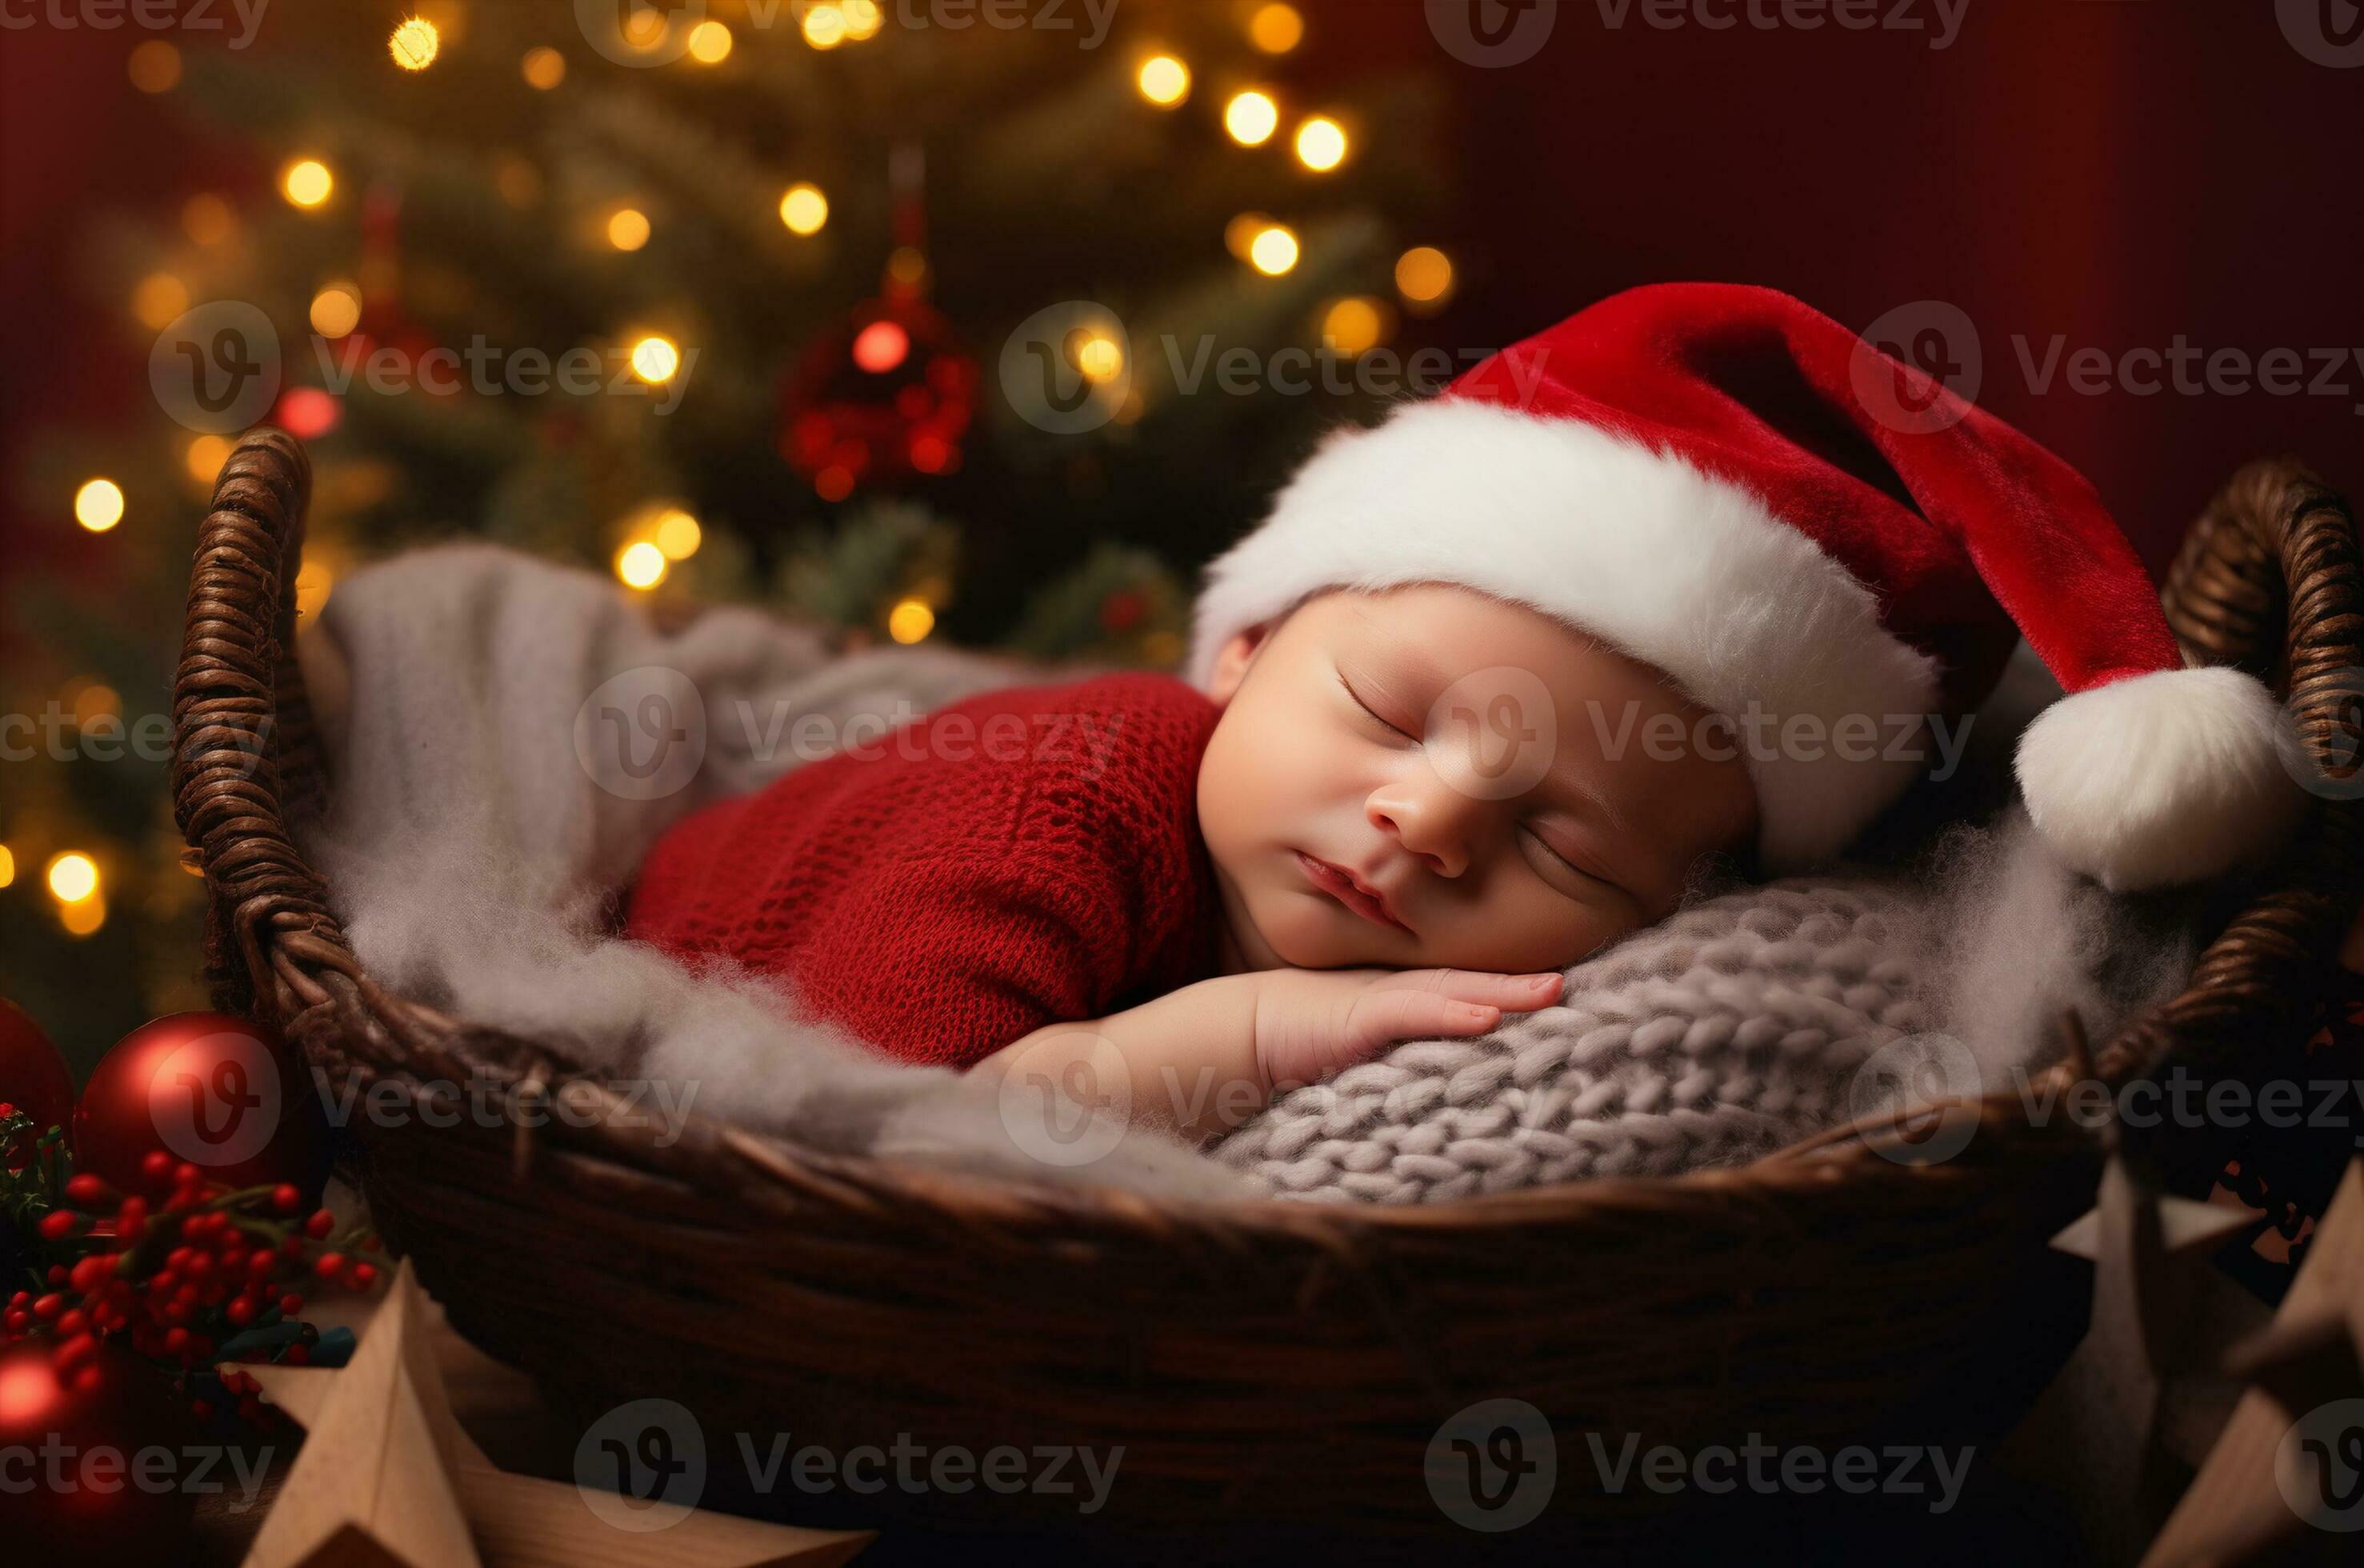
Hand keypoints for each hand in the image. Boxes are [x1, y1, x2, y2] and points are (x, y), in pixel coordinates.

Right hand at [1252, 967, 1563, 1093]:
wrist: (1237, 1035)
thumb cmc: (1298, 1048)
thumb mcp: (1360, 1054)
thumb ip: (1402, 1061)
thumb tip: (1450, 1094)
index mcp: (1402, 1004)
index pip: (1466, 993)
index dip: (1513, 991)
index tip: (1564, 992)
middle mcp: (1398, 995)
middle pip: (1472, 985)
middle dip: (1524, 986)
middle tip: (1576, 984)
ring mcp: (1379, 1002)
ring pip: (1453, 992)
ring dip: (1503, 991)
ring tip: (1552, 991)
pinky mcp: (1357, 1019)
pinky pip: (1412, 1013)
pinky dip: (1450, 1013)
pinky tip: (1485, 1016)